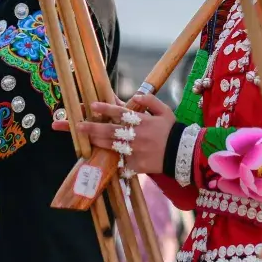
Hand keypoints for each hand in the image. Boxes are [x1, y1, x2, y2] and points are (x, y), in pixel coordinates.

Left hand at [52, 93, 174, 174]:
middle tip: (78, 125)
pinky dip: (112, 162)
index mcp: (143, 121)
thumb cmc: (172, 130)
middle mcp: (137, 135)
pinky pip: (121, 164)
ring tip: (84, 139)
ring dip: (96, 142)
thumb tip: (136, 95)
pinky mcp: (137, 165)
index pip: (121, 112)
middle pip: (110, 131)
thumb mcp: (165, 111)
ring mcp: (136, 151)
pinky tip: (98, 160)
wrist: (183, 153)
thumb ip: (150, 101)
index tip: (92, 105)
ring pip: (111, 146)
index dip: (106, 108)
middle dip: (92, 128)